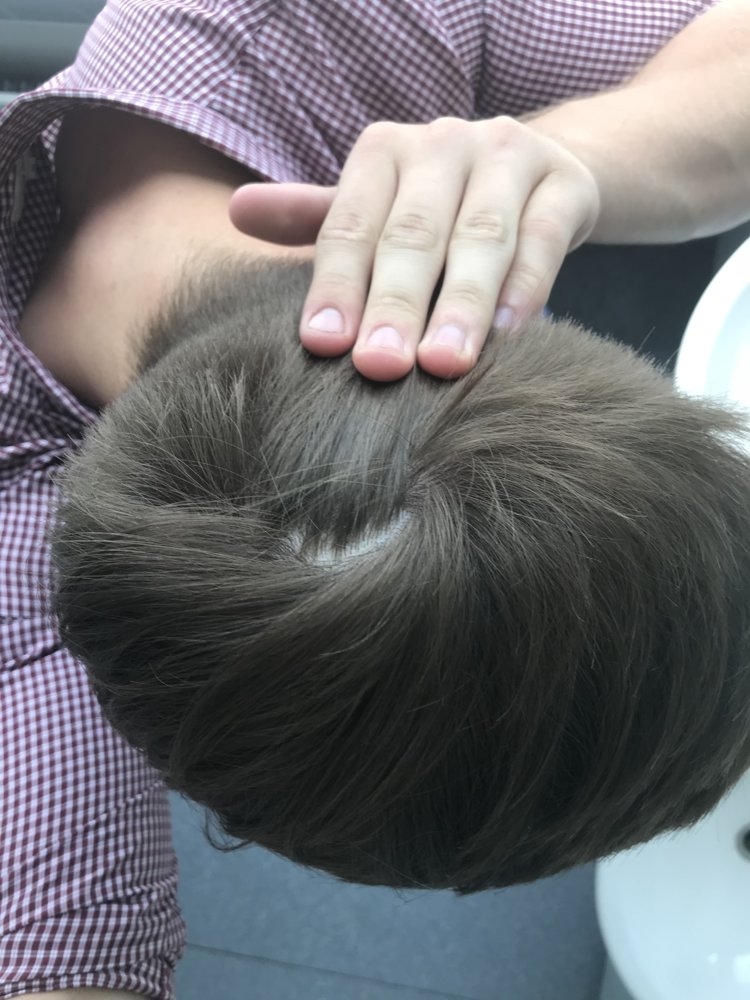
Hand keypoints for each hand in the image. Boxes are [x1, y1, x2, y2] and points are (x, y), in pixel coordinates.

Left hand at [229, 116, 599, 380]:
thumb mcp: (376, 208)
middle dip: (394, 304)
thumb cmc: (439, 208)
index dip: (336, 285)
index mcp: (383, 151)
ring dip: (460, 305)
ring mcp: (508, 155)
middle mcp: (442, 143)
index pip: (350, 225)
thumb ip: (314, 218)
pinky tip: (507, 336)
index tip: (323, 345)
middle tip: (378, 366)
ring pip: (479, 237)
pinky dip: (524, 288)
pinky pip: (543, 238)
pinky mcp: (566, 182)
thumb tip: (236, 212)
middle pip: (411, 234)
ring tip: (442, 365)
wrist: (544, 173)